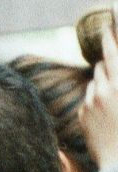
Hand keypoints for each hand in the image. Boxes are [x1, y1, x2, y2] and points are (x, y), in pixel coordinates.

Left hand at [84, 19, 117, 168]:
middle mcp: (104, 91)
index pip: (114, 55)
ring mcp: (91, 103)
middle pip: (102, 66)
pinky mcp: (82, 115)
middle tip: (115, 73)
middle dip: (108, 65)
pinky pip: (88, 99)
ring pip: (95, 83)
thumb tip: (114, 75)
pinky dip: (95, 100)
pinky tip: (105, 112)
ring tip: (113, 98)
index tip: (106, 31)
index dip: (110, 40)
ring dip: (102, 84)